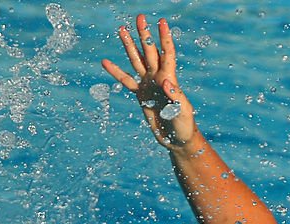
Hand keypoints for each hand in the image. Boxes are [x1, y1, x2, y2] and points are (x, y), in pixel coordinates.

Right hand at [101, 14, 198, 151]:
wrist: (176, 139)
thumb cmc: (184, 125)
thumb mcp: (181, 111)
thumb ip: (174, 96)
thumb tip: (166, 81)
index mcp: (170, 79)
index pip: (167, 54)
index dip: (164, 38)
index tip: (161, 22)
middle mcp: (158, 78)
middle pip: (150, 51)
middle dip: (144, 35)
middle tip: (140, 17)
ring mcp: (148, 85)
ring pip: (137, 61)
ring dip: (130, 46)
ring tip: (122, 29)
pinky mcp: (141, 95)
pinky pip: (126, 81)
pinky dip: (116, 72)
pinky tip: (105, 62)